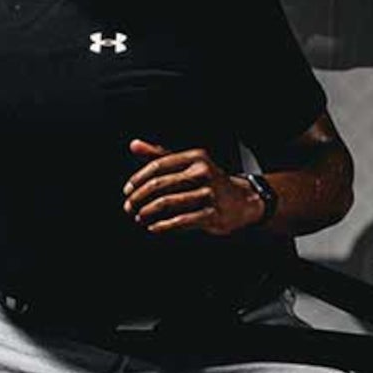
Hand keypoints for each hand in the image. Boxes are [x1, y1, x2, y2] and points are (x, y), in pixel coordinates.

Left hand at [123, 141, 262, 235]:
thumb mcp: (189, 164)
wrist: (244, 201)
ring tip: (139, 217)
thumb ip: (161, 155)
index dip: (138, 179)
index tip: (127, 190)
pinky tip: (154, 227)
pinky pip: (182, 220)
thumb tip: (134, 145)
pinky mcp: (214, 214)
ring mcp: (210, 194)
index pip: (158, 165)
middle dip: (139, 198)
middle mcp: (203, 173)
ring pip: (168, 203)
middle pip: (160, 184)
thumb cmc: (210, 182)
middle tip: (129, 207)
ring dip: (148, 212)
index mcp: (195, 157)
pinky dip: (164, 226)